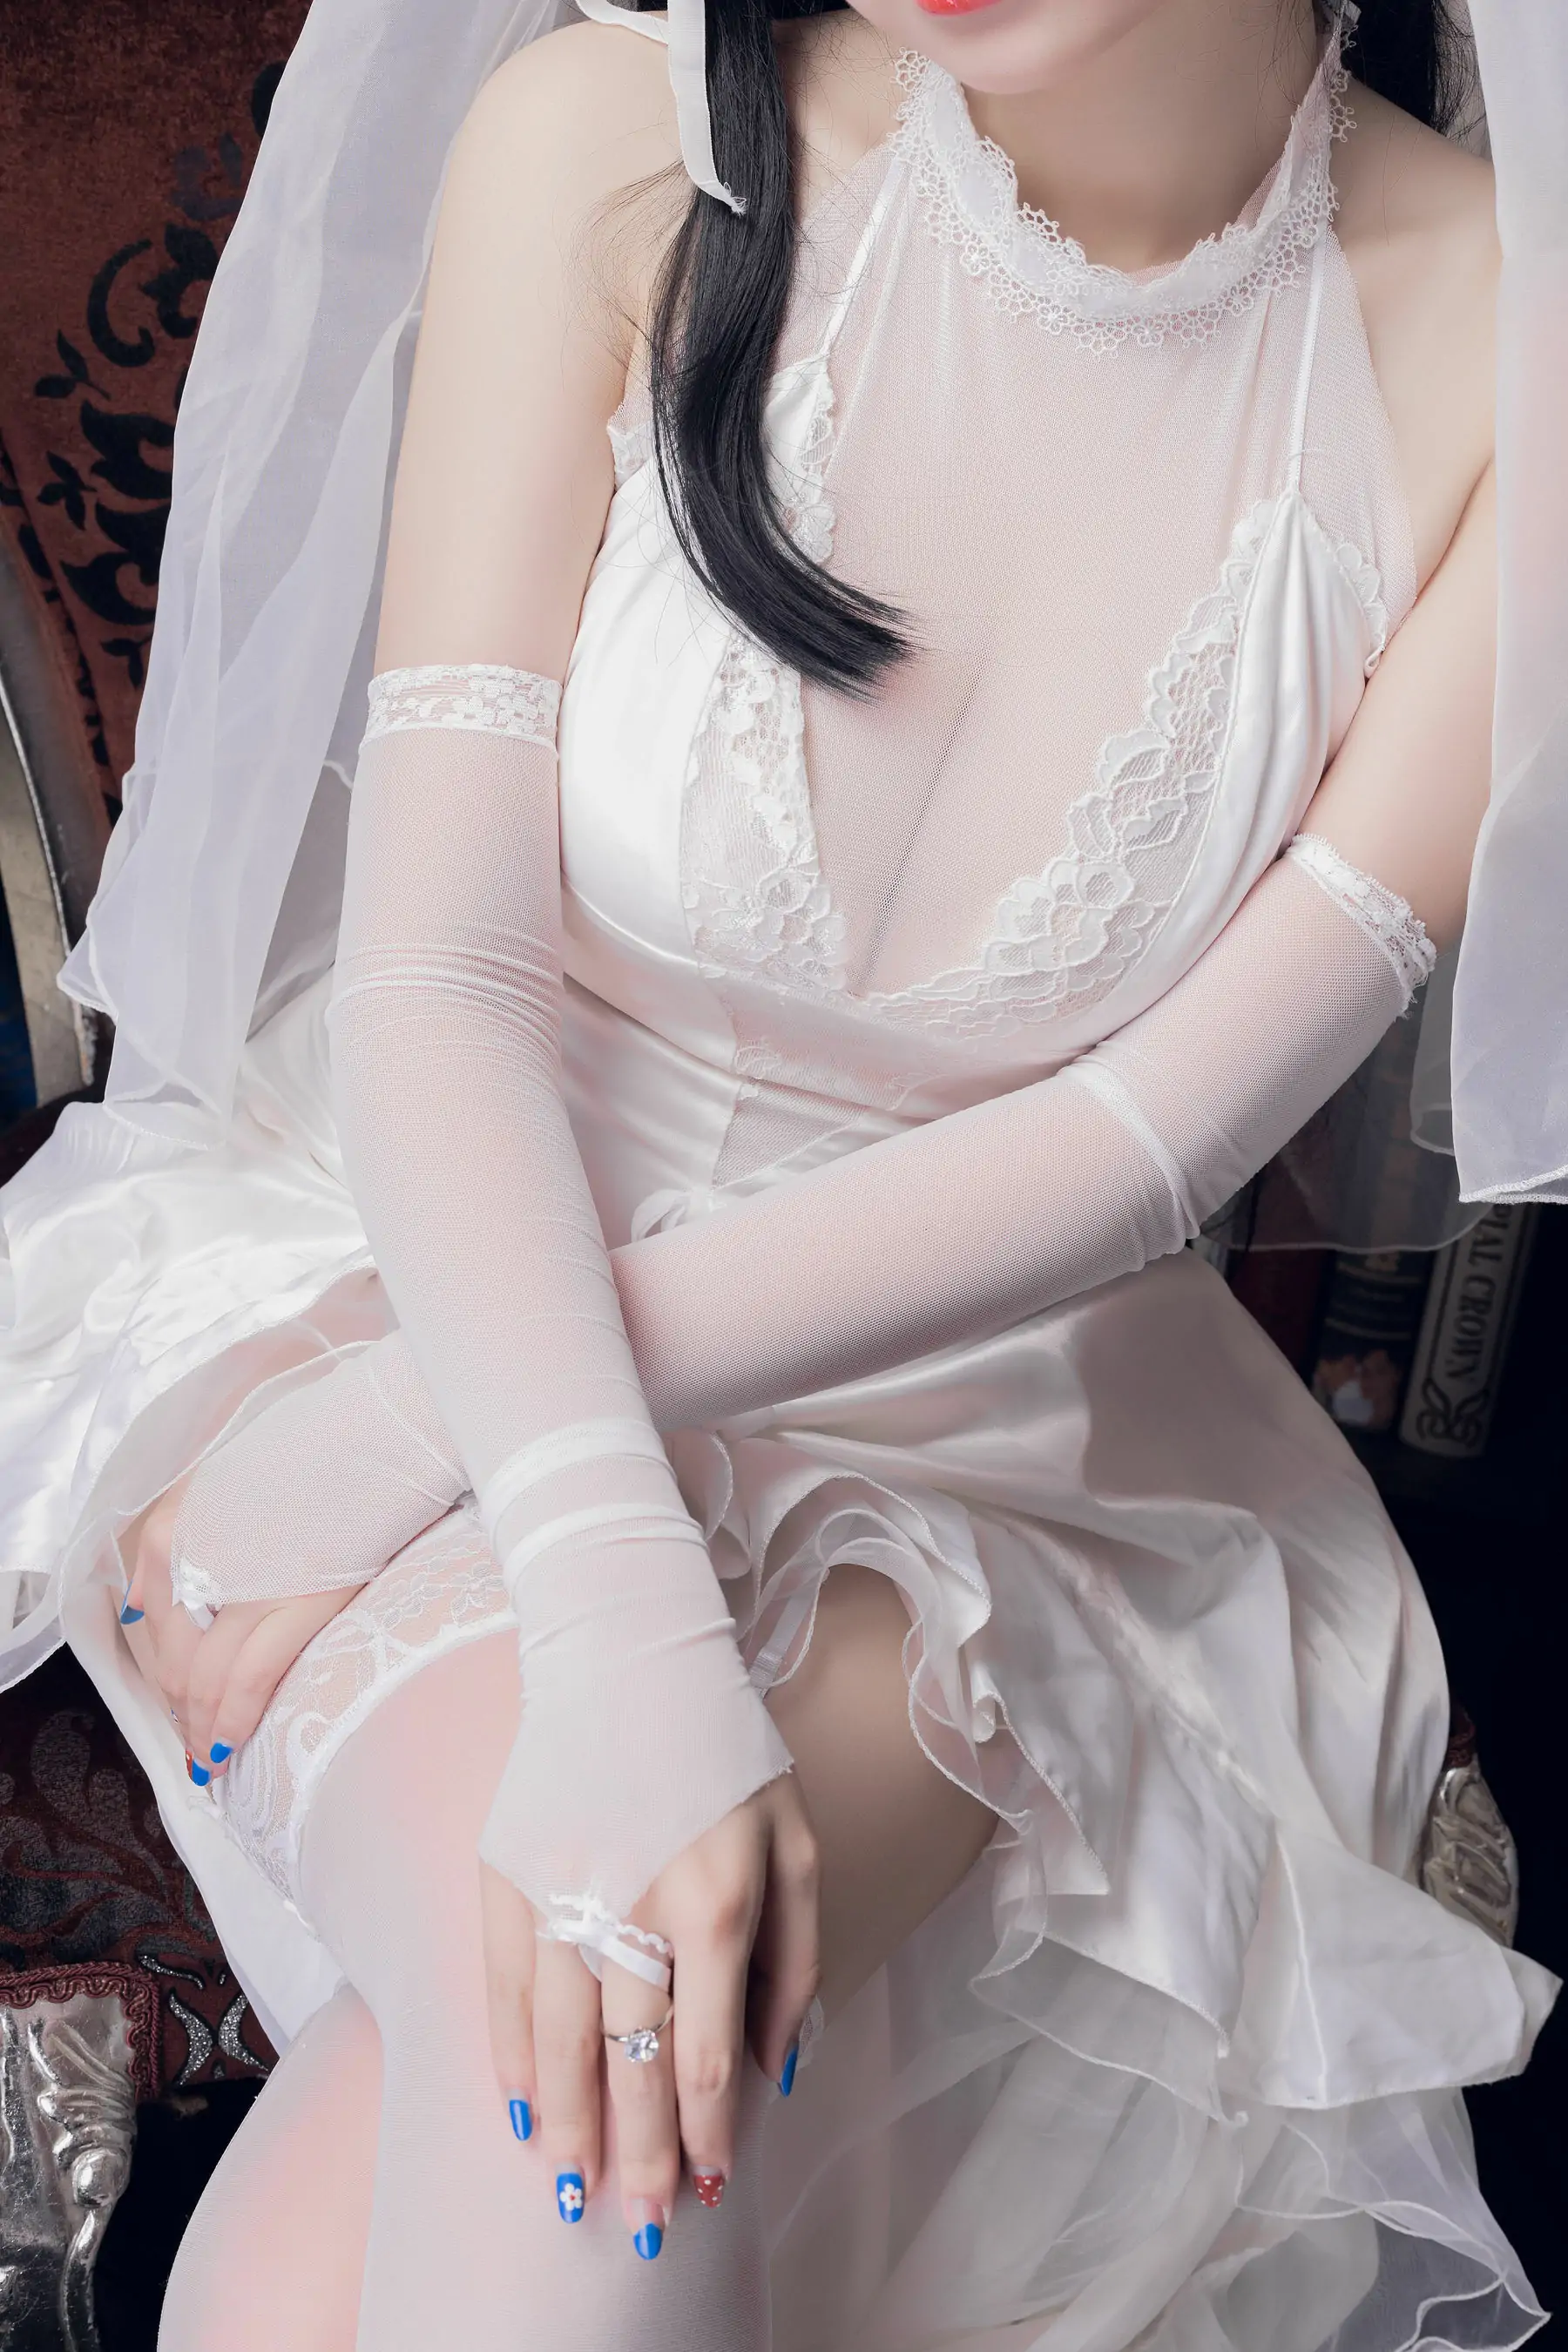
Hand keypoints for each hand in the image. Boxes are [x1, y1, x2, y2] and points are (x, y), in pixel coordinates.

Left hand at [119, 1478, 361, 1780]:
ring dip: (201, 1727)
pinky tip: (229, 1745)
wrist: (383, 1434)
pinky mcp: (297, 1602)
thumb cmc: (315, 1454)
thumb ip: (175, 1542)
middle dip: (180, 1708)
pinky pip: (250, 1679)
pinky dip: (233, 1721)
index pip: (152, 1620)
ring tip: (210, 1758)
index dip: (162, 1666)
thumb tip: (131, 1608)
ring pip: (203, 1678)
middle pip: (174, 1657)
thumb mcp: (224, 1481)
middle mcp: (197, 1556)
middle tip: (194, 1740)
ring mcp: (244, 1582)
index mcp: (178, 1525)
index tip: (177, 1695)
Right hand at [481, 1775, 818, 2251]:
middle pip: (632, 2062)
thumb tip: (776, 2069)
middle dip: (640, 2156)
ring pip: (561, 2039)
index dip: (709, 2134)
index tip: (711, 2187)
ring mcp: (560, 1891)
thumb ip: (796, 1961)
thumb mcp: (796, 1842)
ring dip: (567, 2125)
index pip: (708, 2053)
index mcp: (716, 1902)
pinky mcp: (506, 1873)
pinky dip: (512, 2054)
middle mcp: (634, 1906)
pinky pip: (505, 1986)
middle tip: (642, 2228)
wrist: (627, 1654)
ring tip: (572, 2190)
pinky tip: (522, 2109)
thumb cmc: (726, 1753)